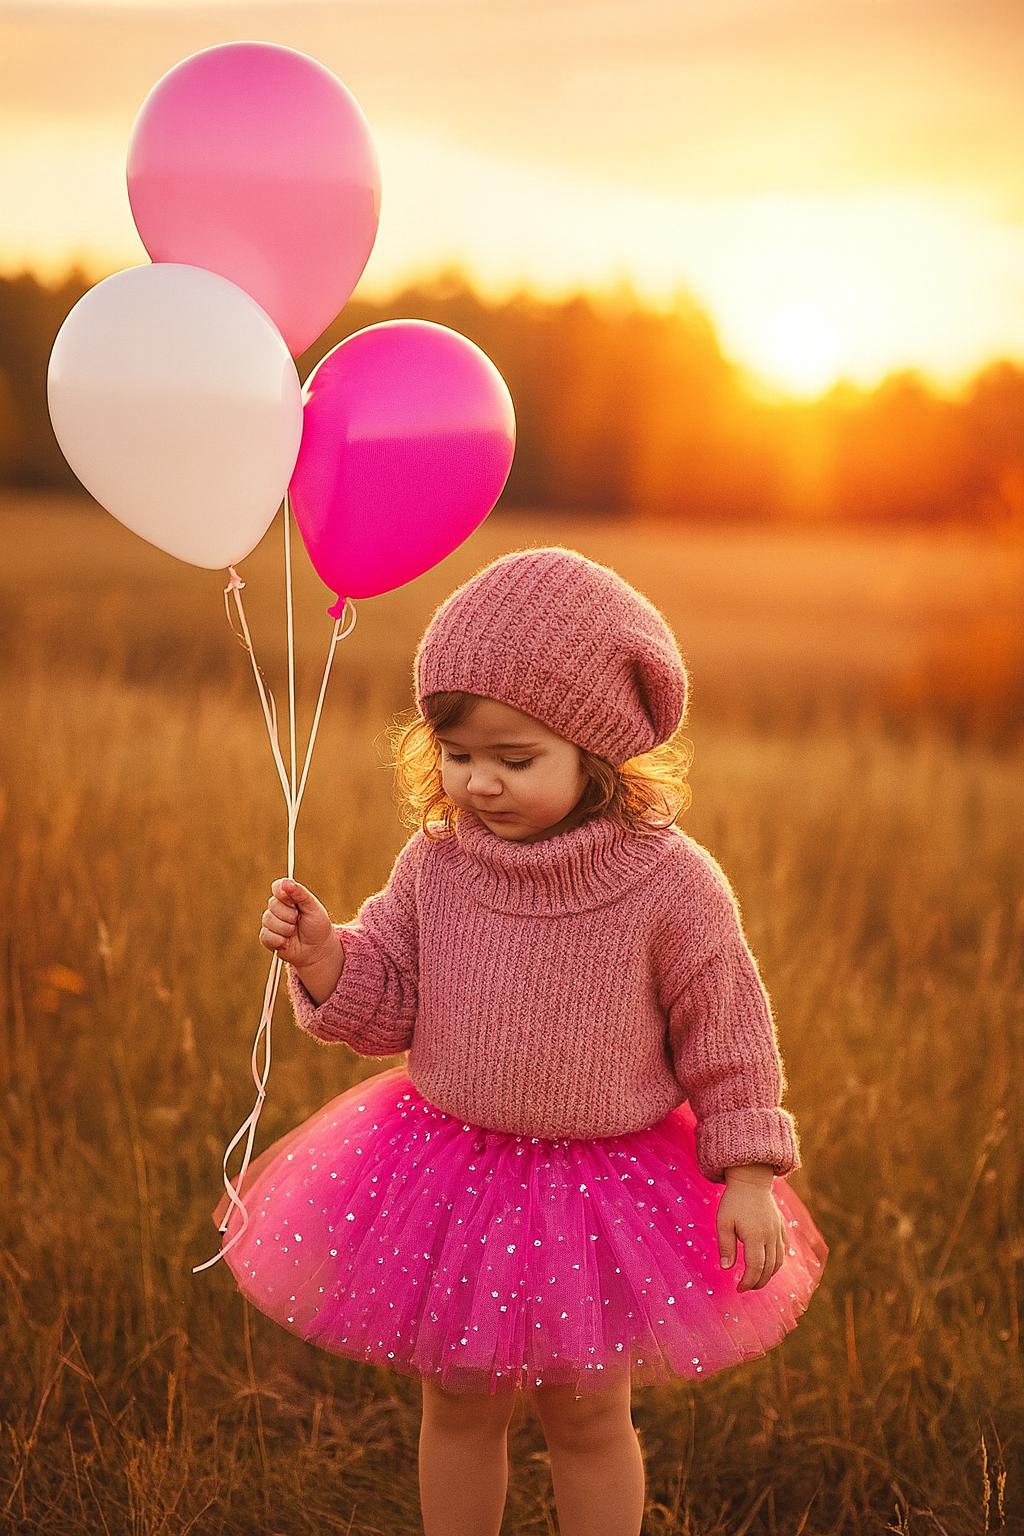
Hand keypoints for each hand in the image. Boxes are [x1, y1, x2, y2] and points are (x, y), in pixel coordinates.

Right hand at [260, 878, 334, 968]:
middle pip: (273, 904)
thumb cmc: (316, 925)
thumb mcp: (313, 907)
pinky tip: (287, 942)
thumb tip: (286, 882)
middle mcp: (277, 908)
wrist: (317, 949)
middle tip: (299, 920)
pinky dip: (279, 940)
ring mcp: (271, 922)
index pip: (277, 887)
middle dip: (289, 915)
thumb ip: (300, 893)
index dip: (282, 893)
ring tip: (294, 932)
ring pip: (268, 920)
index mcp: (288, 897)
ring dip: (285, 929)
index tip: (293, 902)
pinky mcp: (267, 938)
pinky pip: (265, 936)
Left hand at [716, 1177, 786, 1291]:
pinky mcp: (781, 1227)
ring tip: (756, 1280)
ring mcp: (778, 1231)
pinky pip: (783, 1249)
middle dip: (759, 1282)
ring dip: (769, 1275)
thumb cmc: (734, 1201)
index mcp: (755, 1236)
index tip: (739, 1288)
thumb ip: (726, 1245)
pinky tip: (769, 1264)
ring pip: (779, 1261)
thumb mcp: (723, 1221)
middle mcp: (770, 1236)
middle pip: (769, 1268)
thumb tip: (726, 1268)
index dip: (748, 1282)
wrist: (751, 1179)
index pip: (755, 1268)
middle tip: (746, 1287)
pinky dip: (778, 1261)